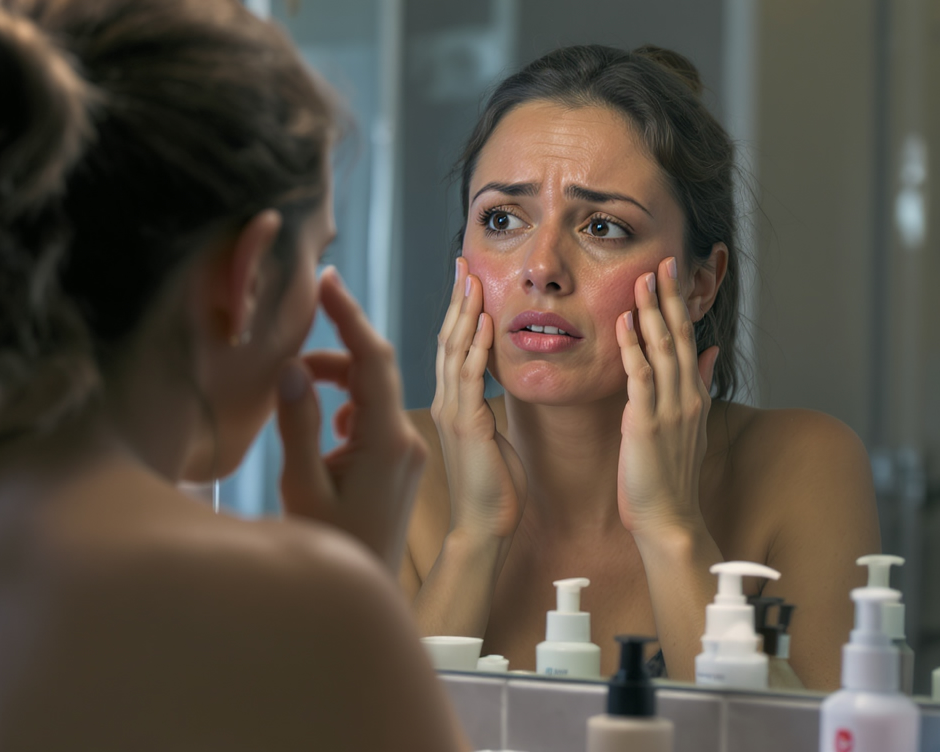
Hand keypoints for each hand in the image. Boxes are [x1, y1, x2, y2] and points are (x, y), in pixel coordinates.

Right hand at [275, 268, 427, 570]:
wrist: (367, 594)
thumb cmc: (332, 550)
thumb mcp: (304, 489)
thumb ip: (298, 426)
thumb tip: (292, 370)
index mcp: (386, 442)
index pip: (372, 360)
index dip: (348, 315)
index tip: (326, 281)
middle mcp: (405, 441)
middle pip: (375, 371)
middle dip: (337, 346)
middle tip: (299, 327)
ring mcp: (406, 454)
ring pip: (373, 394)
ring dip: (338, 381)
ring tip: (296, 387)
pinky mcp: (399, 465)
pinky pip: (375, 417)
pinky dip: (347, 407)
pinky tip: (324, 426)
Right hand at [430, 258, 526, 540]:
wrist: (485, 530)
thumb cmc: (493, 489)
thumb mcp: (490, 437)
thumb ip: (485, 407)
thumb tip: (491, 385)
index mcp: (452, 404)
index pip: (451, 346)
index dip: (457, 309)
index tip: (466, 276)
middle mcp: (446, 402)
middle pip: (447, 339)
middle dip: (456, 299)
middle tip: (463, 260)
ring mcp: (452, 413)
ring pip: (454, 351)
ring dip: (464, 311)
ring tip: (470, 276)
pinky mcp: (467, 427)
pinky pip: (469, 379)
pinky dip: (476, 346)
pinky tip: (484, 321)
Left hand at [615, 256, 719, 538]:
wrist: (670, 520)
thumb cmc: (670, 477)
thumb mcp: (690, 427)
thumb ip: (698, 385)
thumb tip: (708, 352)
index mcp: (693, 396)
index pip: (687, 339)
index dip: (679, 304)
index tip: (671, 272)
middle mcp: (686, 396)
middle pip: (678, 336)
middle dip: (669, 297)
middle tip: (661, 260)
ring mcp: (669, 409)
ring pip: (662, 349)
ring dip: (652, 311)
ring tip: (642, 278)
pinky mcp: (648, 423)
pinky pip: (640, 377)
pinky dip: (633, 347)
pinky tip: (625, 322)